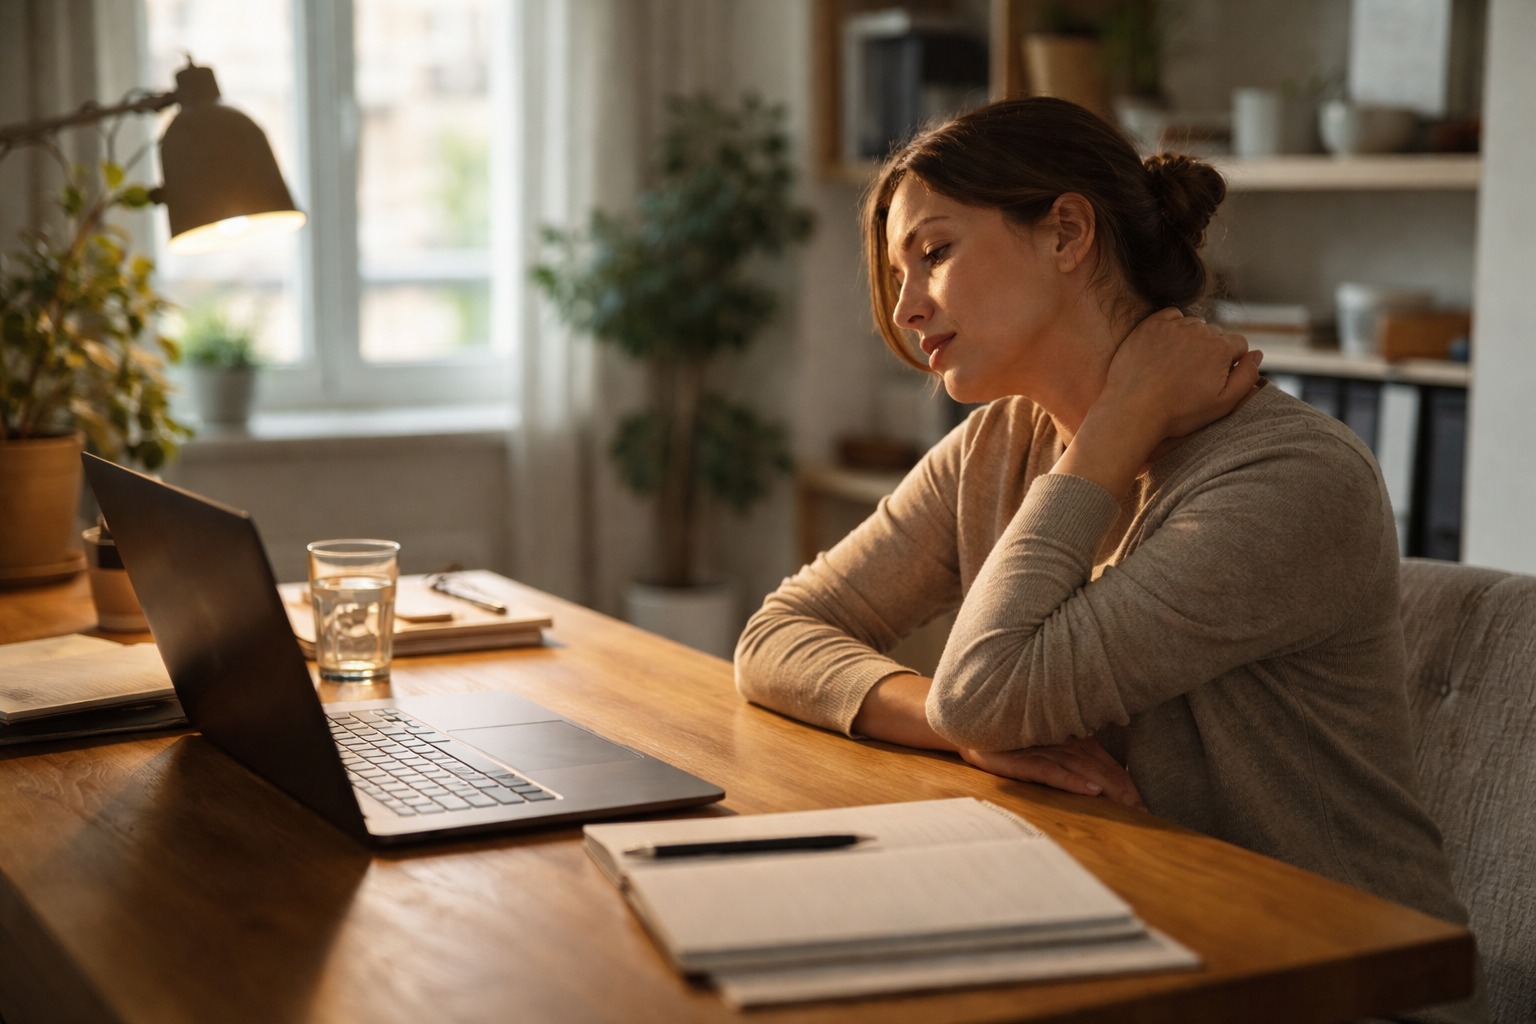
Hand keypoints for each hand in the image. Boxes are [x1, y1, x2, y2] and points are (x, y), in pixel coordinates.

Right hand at [959, 735, 1145, 809]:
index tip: (1148, 808)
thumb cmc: (1012, 740)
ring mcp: (1044, 751)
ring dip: (1109, 790)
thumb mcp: (1048, 748)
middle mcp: (1064, 744)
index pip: (1110, 766)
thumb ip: (1075, 760)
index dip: (1129, 785)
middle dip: (1126, 793)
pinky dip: (1072, 782)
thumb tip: (1104, 785)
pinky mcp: (1022, 760)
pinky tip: (1090, 791)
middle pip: (1103, 770)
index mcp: (1075, 742)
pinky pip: (1052, 772)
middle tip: (1147, 814)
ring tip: (1131, 807)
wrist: (970, 725)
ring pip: (1084, 771)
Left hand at [1104, 307, 1261, 441]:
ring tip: (1178, 364)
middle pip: (1216, 334)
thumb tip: (1257, 354)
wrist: (1133, 410)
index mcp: (1220, 348)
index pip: (1239, 344)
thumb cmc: (1179, 412)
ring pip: (1194, 325)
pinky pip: (1171, 316)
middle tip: (1193, 375)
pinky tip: (1166, 347)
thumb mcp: (1223, 403)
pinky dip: (1173, 326)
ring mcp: (1173, 326)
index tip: (1214, 378)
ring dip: (1192, 338)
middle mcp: (1199, 331)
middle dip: (1211, 350)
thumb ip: (1247, 377)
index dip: (1231, 362)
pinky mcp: (1150, 325)